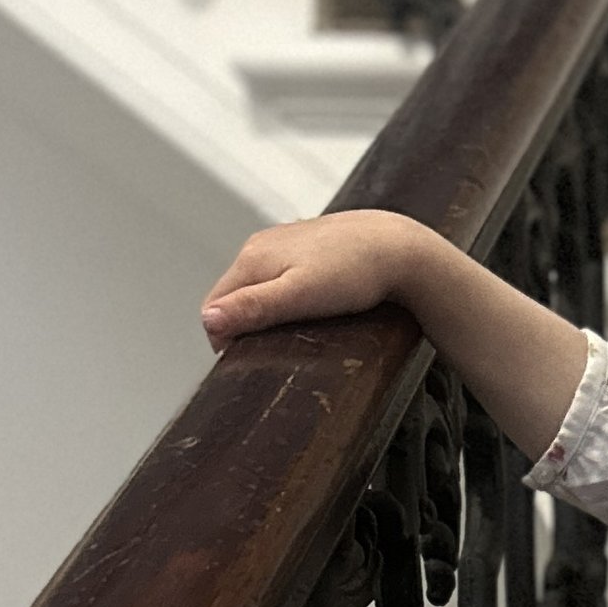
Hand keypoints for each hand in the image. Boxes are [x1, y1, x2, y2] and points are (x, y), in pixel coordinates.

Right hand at [199, 207, 425, 343]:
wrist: (399, 247)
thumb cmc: (355, 273)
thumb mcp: (299, 296)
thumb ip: (253, 307)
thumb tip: (208, 320)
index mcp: (252, 258)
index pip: (213, 306)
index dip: (224, 339)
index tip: (246, 361)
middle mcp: (261, 246)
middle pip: (233, 296)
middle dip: (243, 326)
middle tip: (273, 350)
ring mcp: (283, 244)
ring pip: (256, 288)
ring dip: (264, 313)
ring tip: (293, 331)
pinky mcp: (304, 248)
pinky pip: (280, 278)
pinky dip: (286, 298)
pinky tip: (310, 307)